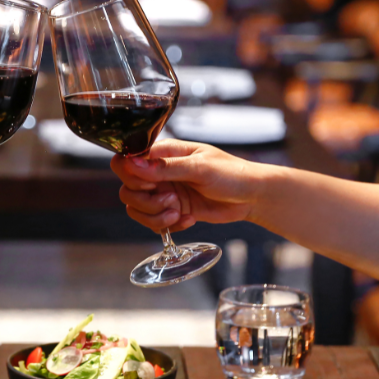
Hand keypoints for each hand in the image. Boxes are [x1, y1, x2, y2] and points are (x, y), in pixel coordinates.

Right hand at [110, 140, 269, 232]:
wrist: (251, 197)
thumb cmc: (231, 173)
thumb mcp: (200, 168)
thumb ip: (166, 167)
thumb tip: (134, 163)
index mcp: (163, 153)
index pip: (126, 161)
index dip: (132, 176)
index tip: (152, 184)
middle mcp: (158, 172)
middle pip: (127, 189)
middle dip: (146, 201)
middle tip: (171, 199)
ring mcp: (164, 192)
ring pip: (137, 208)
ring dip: (155, 215)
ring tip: (179, 212)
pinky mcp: (171, 210)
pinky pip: (153, 222)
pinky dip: (167, 225)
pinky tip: (188, 219)